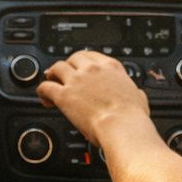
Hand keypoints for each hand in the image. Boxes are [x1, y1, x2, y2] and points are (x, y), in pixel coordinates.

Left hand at [37, 50, 152, 146]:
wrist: (122, 125)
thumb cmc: (131, 115)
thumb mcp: (139, 97)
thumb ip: (134, 92)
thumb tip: (137, 95)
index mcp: (110, 67)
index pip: (91, 55)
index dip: (82, 61)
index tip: (80, 67)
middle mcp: (92, 70)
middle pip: (72, 58)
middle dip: (67, 65)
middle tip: (64, 74)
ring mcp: (76, 81)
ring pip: (57, 68)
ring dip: (52, 74)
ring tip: (51, 81)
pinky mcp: (64, 95)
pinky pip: (46, 87)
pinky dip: (42, 90)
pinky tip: (43, 96)